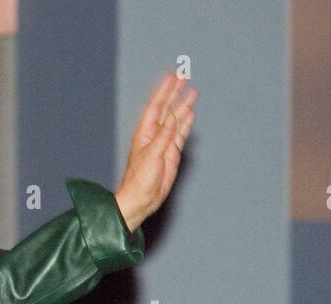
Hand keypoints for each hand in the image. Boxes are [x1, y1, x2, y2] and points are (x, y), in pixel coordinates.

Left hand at [114, 73, 197, 231]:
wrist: (142, 199)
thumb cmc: (139, 181)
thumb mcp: (152, 155)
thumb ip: (164, 136)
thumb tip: (172, 118)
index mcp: (144, 133)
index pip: (156, 106)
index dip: (163, 91)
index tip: (171, 78)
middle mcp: (154, 135)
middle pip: (166, 109)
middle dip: (174, 93)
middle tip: (183, 77)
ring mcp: (164, 143)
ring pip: (175, 119)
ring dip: (183, 105)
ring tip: (191, 92)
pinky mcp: (171, 152)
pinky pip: (180, 133)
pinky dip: (186, 123)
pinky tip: (190, 113)